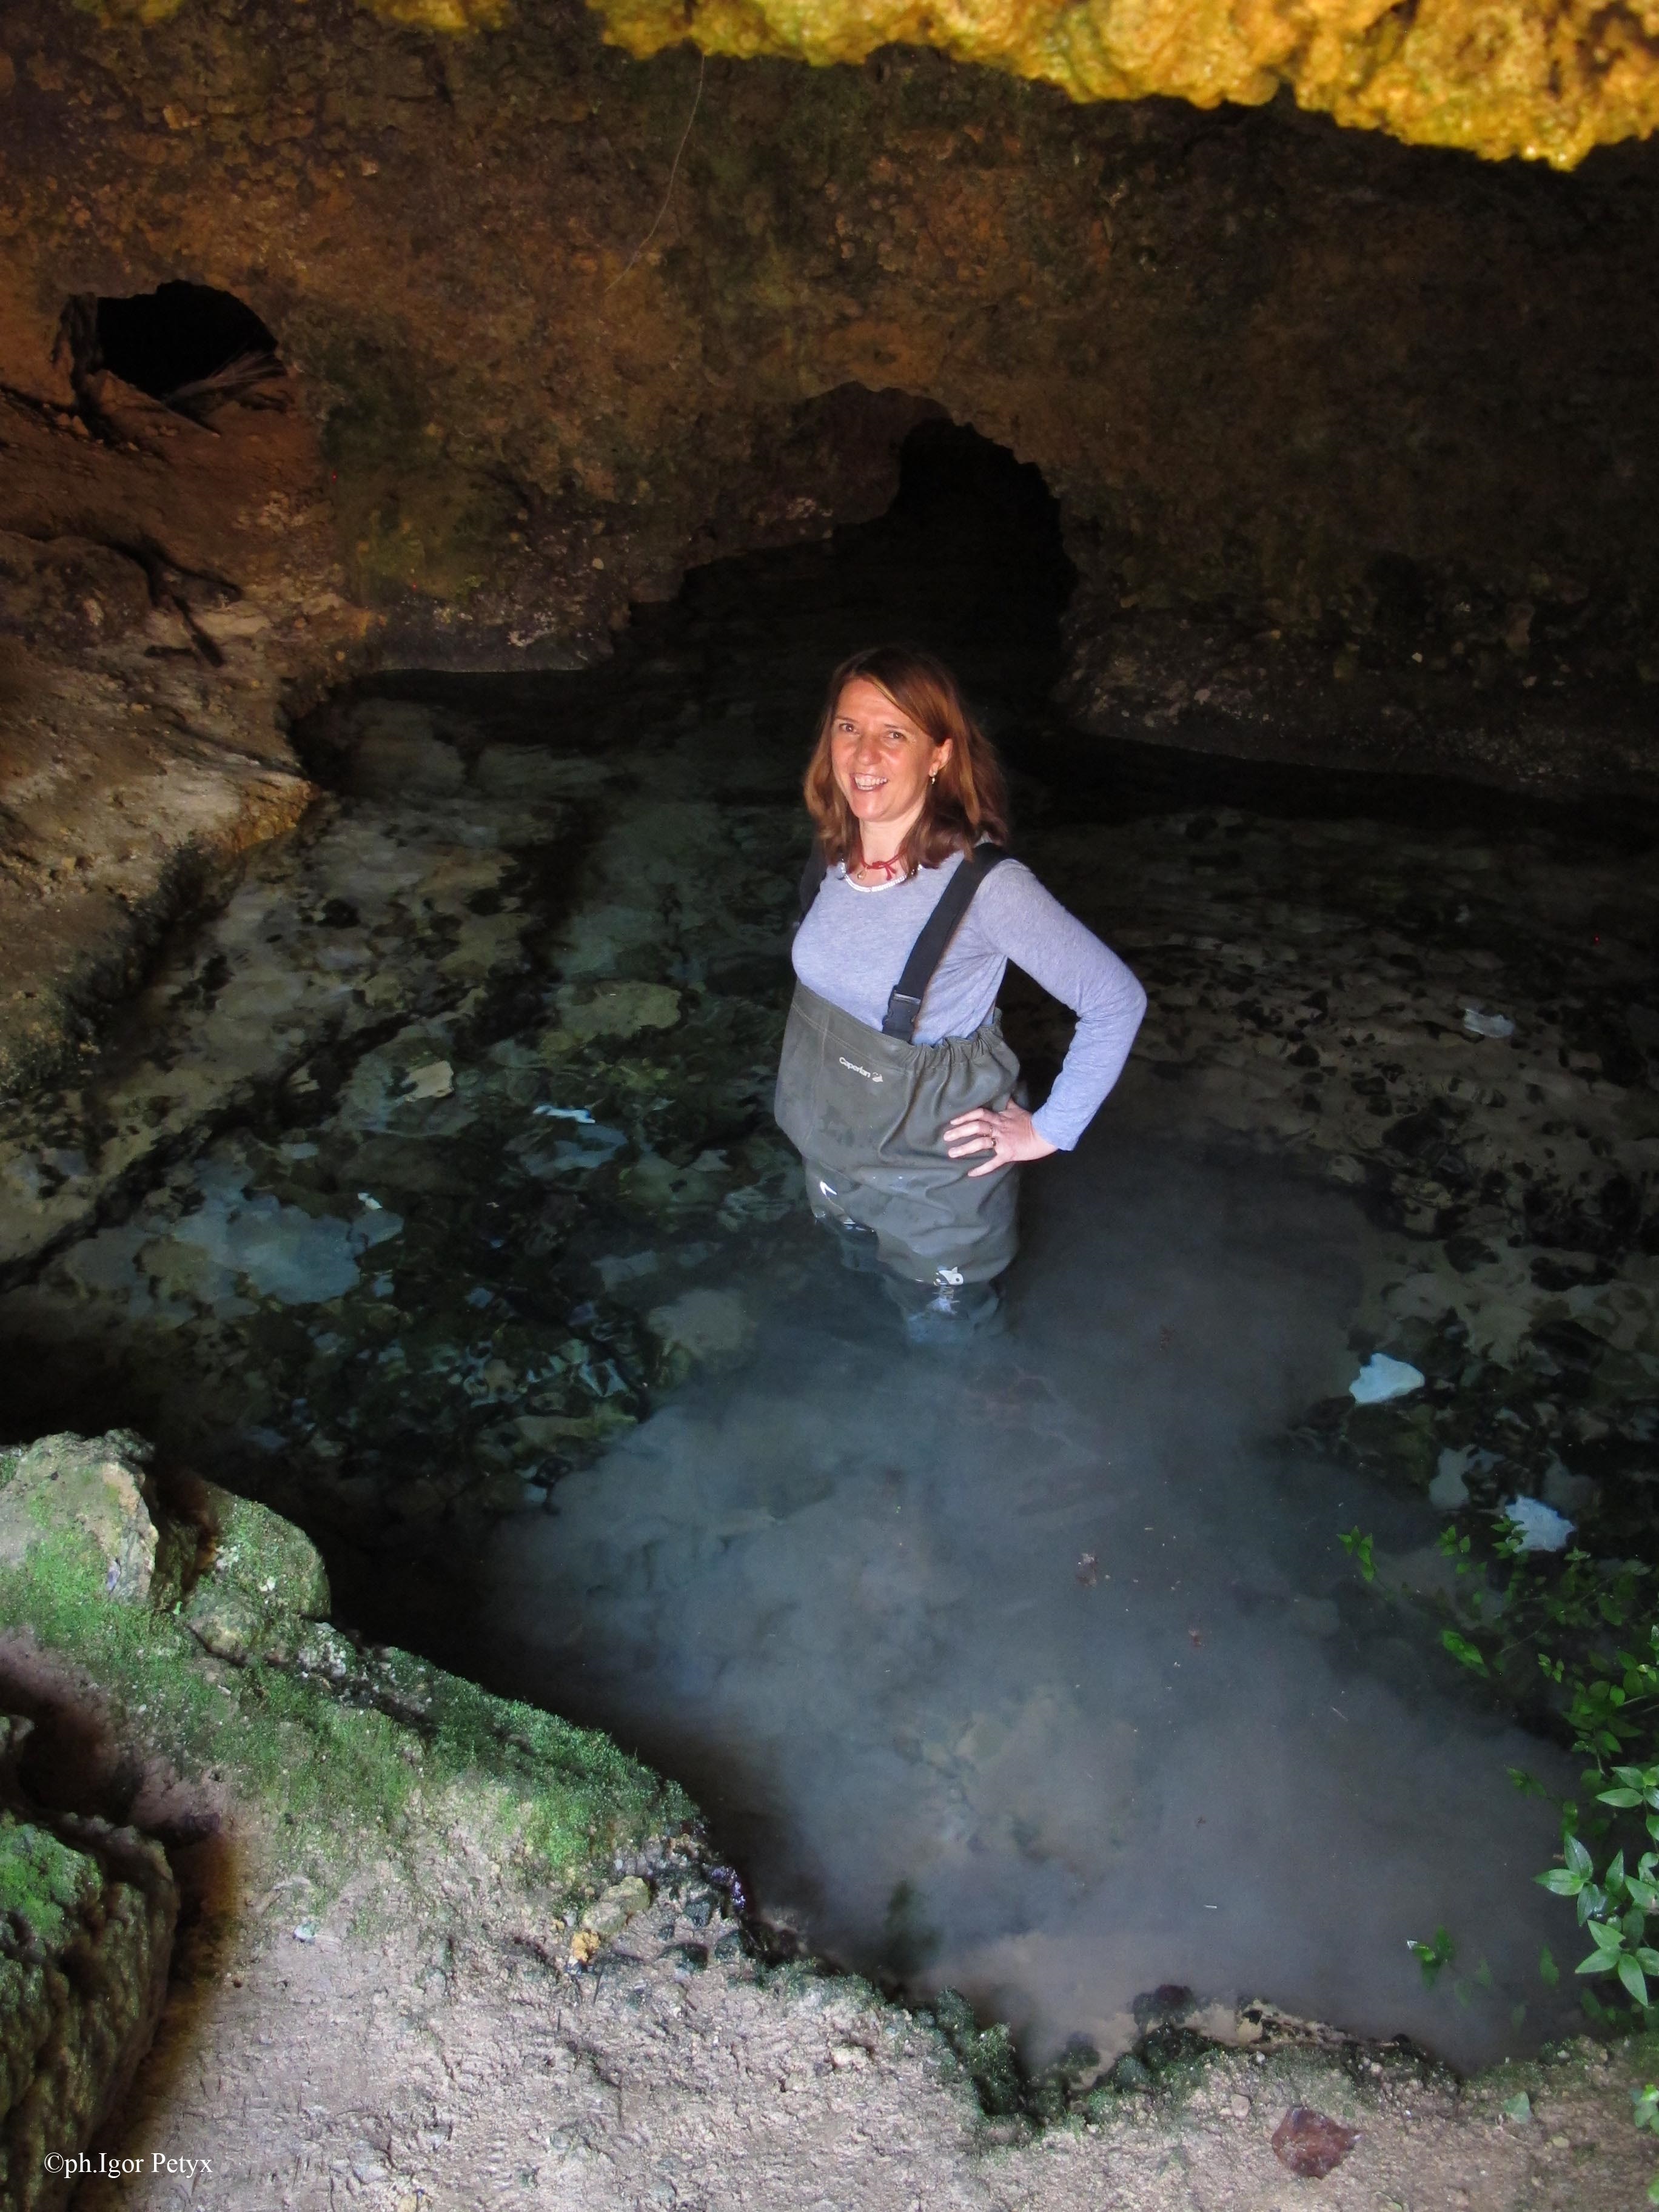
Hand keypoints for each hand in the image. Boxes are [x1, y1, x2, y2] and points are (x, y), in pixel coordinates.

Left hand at [943, 1102, 1059, 1177]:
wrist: (1046, 1133)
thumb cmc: (1032, 1122)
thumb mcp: (1018, 1110)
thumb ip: (1007, 1104)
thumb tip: (1003, 1096)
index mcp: (999, 1118)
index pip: (979, 1113)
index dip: (965, 1116)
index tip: (952, 1121)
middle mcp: (998, 1128)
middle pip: (975, 1127)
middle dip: (959, 1132)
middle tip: (946, 1138)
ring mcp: (1003, 1141)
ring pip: (980, 1143)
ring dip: (965, 1148)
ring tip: (952, 1154)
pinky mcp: (1008, 1154)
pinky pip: (993, 1162)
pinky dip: (982, 1168)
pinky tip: (971, 1173)